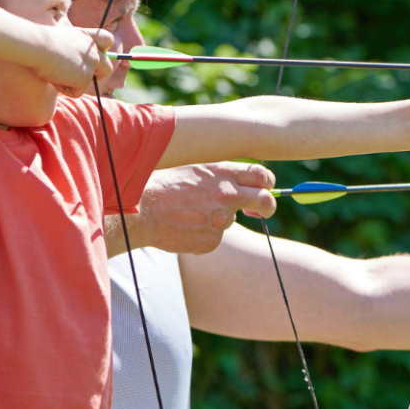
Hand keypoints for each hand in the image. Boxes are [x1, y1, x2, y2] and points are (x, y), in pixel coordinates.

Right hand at [35, 26, 113, 97]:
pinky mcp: (85, 78)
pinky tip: (53, 78)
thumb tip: (73, 63)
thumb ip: (73, 48)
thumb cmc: (39, 41)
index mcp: (87, 37)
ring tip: (57, 75)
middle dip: (97, 74)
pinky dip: (64, 89)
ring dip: (78, 83)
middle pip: (108, 66)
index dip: (104, 49)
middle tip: (78, 76)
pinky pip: (77, 92)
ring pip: (93, 80)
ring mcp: (92, 64)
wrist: (34, 45)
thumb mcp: (61, 39)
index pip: (107, 40)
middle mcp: (93, 50)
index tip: (97, 55)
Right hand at [107, 162, 276, 256]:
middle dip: (268, 206)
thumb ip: (221, 174)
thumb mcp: (196, 168)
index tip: (266, 187)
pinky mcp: (212, 240)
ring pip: (231, 220)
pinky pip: (216, 237)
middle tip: (263, 210)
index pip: (262, 175)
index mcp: (223, 173)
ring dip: (219, 218)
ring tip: (191, 213)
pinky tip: (186, 226)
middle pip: (265, 201)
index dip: (267, 182)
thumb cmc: (165, 185)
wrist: (141, 210)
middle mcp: (227, 195)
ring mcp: (221, 220)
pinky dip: (205, 234)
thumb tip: (242, 180)